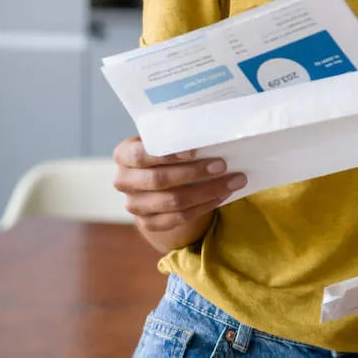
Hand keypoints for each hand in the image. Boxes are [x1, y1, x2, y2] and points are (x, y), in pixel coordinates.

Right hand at [112, 136, 245, 233]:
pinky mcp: (148, 222)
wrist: (158, 180)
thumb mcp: (165, 139)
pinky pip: (178, 218)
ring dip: (207, 191)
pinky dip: (203, 207)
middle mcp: (124, 181)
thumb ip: (179, 137)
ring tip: (233, 181)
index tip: (195, 151)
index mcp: (124, 154)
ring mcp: (134, 205)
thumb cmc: (166, 152)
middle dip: (194, 173)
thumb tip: (215, 134)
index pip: (141, 155)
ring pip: (172, 201)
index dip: (167, 155)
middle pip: (159, 180)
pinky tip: (221, 196)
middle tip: (222, 165)